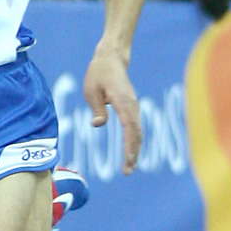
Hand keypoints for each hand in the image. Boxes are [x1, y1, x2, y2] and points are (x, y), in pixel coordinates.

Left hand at [84, 48, 141, 173]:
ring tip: (129, 167)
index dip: (130, 145)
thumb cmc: (99, 74)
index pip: (129, 127)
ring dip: (135, 150)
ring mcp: (134, 107)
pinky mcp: (132, 108)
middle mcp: (132, 105)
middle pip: (137, 133)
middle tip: (128, 171)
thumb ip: (97, 108)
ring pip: (138, 132)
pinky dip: (134, 141)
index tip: (128, 159)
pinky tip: (131, 154)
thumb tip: (98, 125)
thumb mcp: (91, 90)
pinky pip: (135, 128)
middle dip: (134, 153)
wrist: (112, 59)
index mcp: (123, 101)